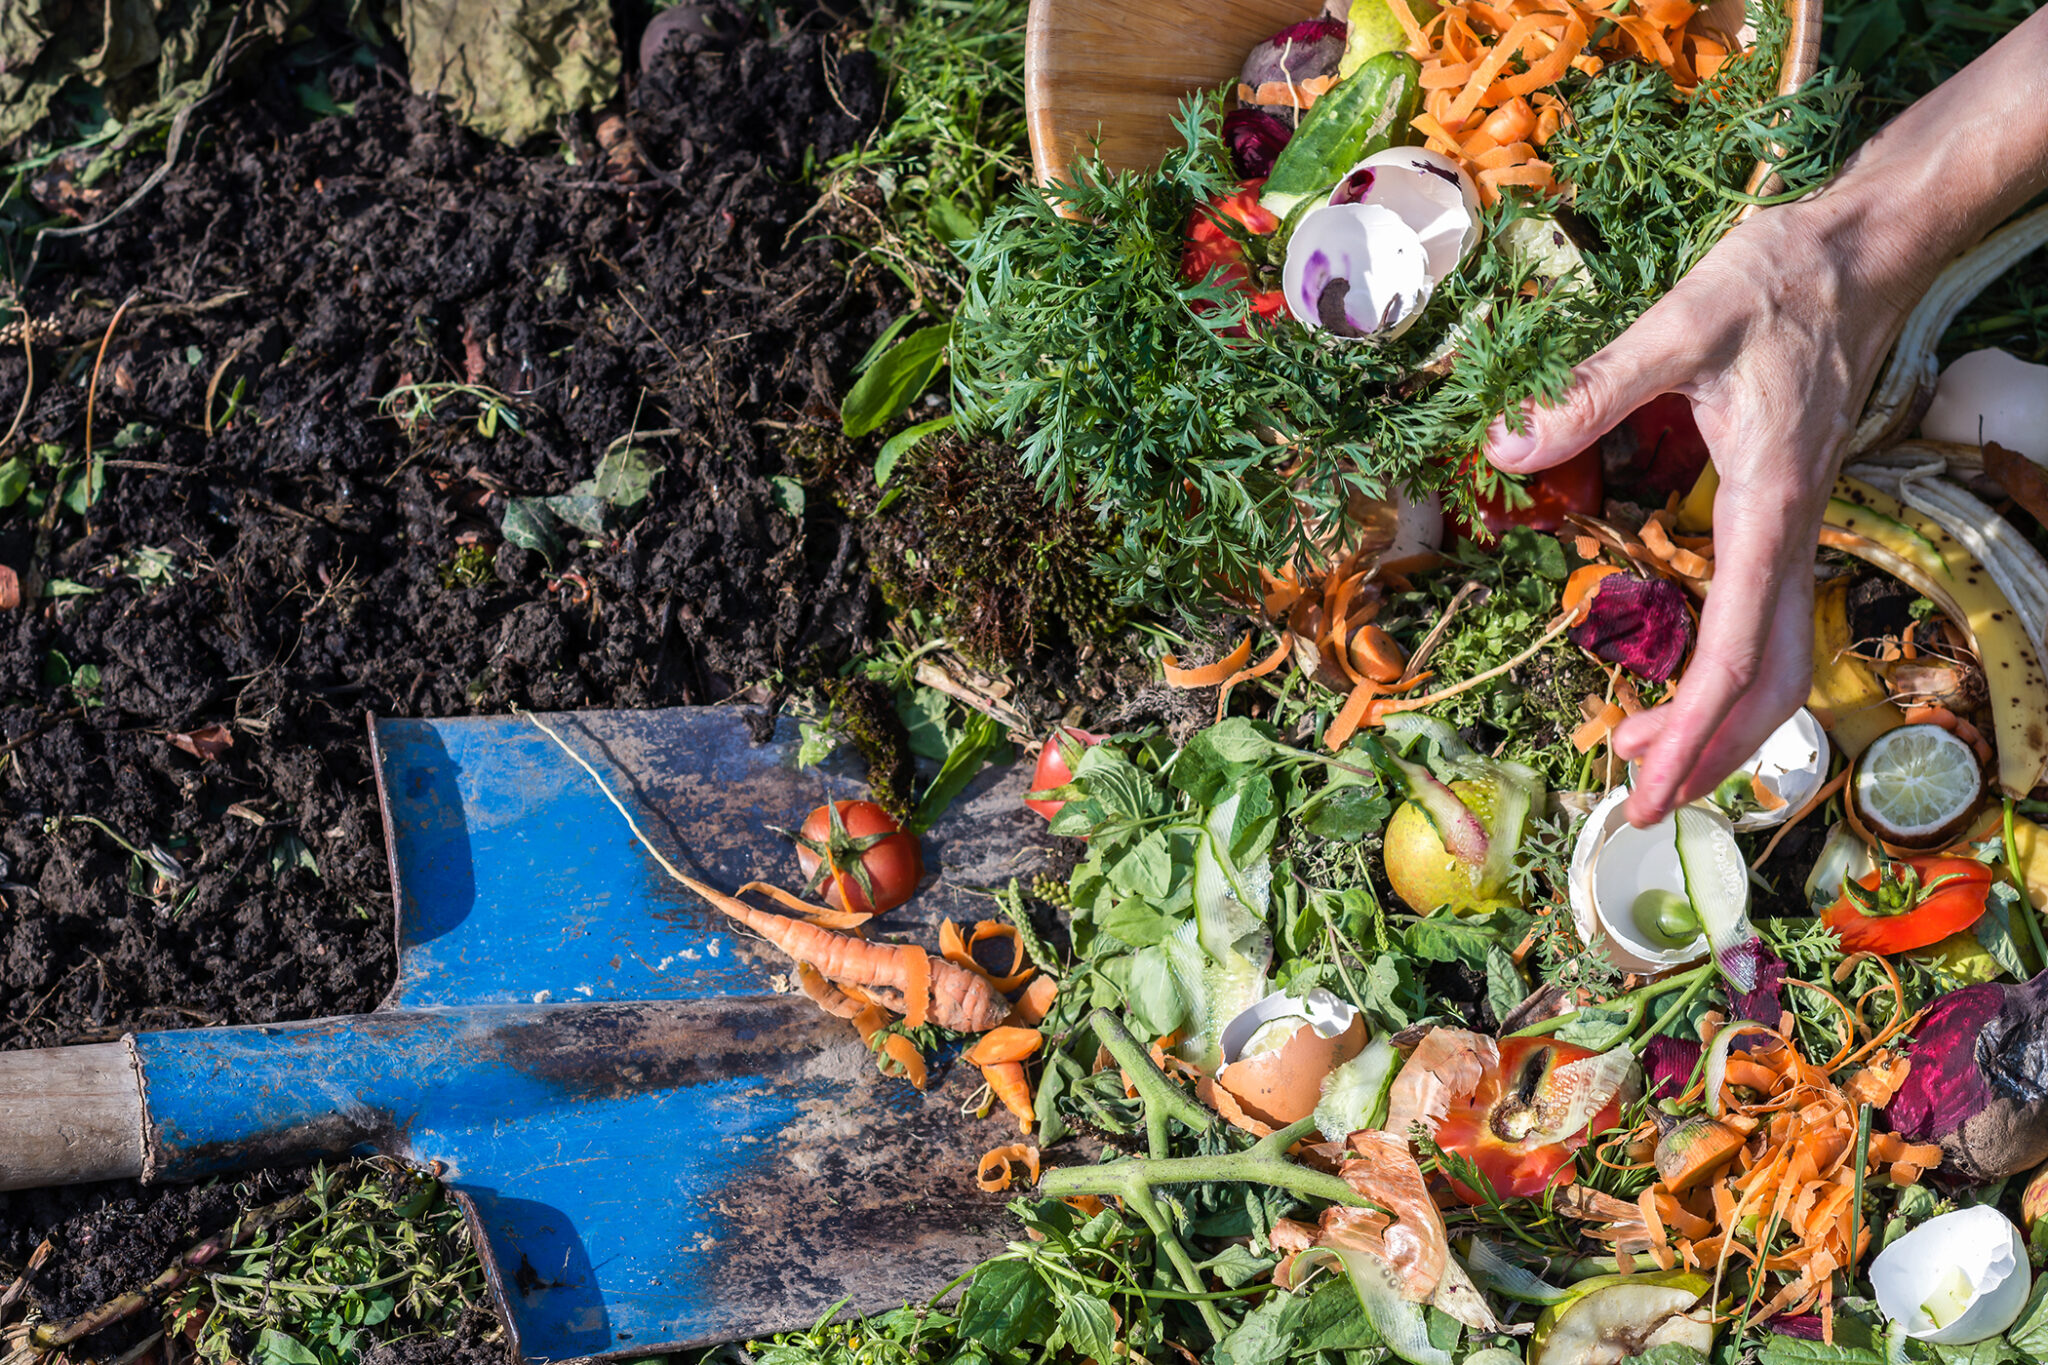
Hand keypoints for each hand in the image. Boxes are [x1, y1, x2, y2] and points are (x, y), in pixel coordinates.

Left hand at [1484, 192, 1923, 826]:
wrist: (1860, 252)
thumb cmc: (1780, 282)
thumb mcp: (1681, 322)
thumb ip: (1596, 387)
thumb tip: (1508, 448)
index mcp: (1766, 507)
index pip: (1733, 651)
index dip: (1689, 731)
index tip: (1641, 786)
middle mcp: (1788, 533)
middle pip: (1767, 680)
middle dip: (1708, 750)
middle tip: (1636, 800)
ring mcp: (1792, 529)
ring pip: (1773, 656)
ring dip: (1717, 717)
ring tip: (1642, 745)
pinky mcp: (1783, 514)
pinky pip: (1763, 617)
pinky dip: (1723, 668)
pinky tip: (1675, 673)